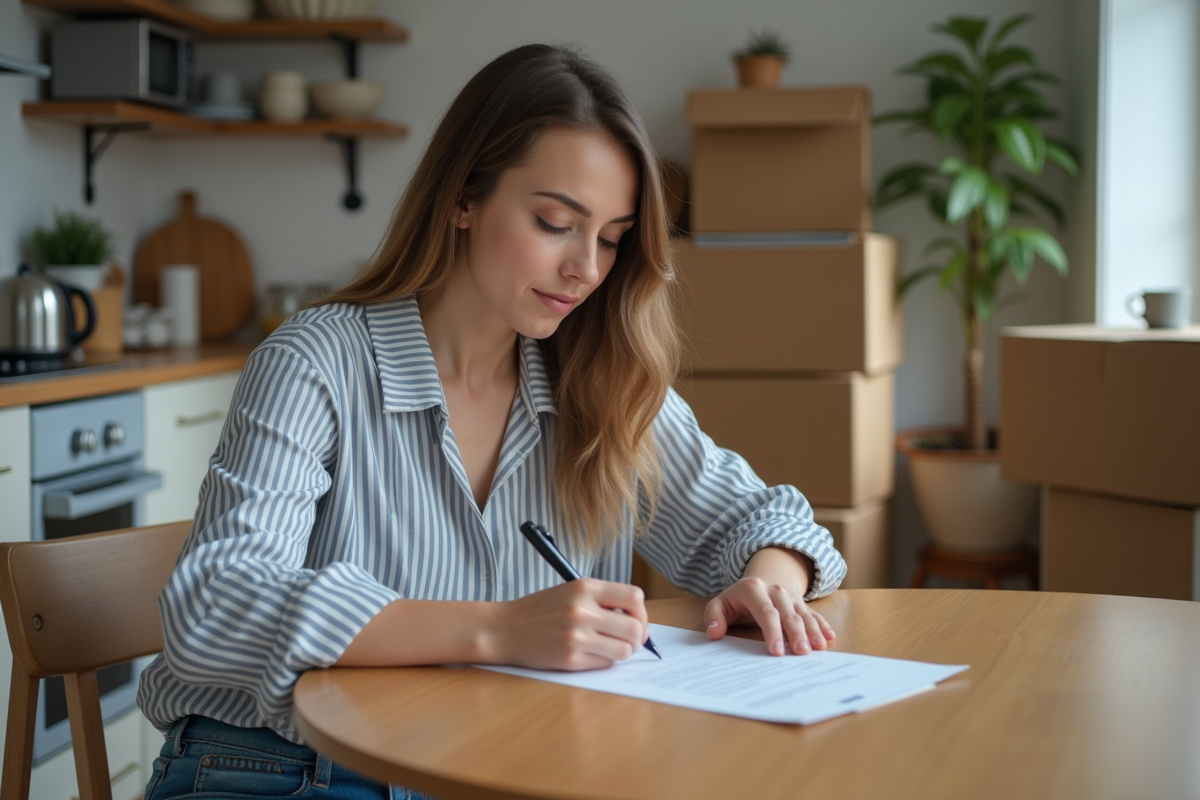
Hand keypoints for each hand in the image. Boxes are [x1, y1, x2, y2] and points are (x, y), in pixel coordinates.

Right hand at [495, 579, 647, 670]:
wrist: (505, 629)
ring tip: (609, 647)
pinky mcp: (570, 659)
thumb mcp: (571, 591)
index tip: (636, 620)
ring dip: (622, 652)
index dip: (642, 612)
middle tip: (629, 640)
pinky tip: (589, 654)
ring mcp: (576, 636)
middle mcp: (582, 610)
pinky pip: (605, 664)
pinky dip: (603, 661)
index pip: (634, 597)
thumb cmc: (541, 610)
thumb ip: (602, 600)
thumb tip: (637, 620)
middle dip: (637, 637)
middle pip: (634, 628)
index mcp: (585, 587)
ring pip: (624, 650)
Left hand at [704, 548, 834, 655]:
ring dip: (813, 631)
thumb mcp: (720, 604)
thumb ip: (714, 616)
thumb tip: (714, 633)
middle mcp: (775, 590)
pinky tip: (829, 638)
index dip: (772, 632)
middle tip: (802, 653)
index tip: (776, 652)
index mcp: (753, 589)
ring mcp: (791, 596)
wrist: (759, 581)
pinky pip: (814, 614)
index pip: (765, 612)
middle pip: (788, 613)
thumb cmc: (737, 600)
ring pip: (804, 614)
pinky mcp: (801, 603)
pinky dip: (822, 626)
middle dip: (796, 633)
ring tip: (820, 647)